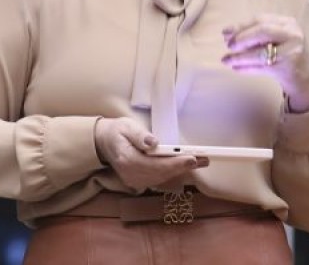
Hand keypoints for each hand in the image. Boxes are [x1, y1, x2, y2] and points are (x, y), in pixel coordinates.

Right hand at [94, 117, 208, 191]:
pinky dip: (174, 173)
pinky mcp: (139, 182)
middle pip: (161, 174)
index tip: (191, 159)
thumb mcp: (126, 126)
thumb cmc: (118, 132)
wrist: (105, 143)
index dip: (174, 163)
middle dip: (183, 167)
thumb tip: (153, 142)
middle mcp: (130, 174)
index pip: (154, 164)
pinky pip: (159, 179)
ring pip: (162, 178)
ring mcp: (134, 181)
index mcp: (127, 159)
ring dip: (182, 171)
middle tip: (203, 160)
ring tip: (200, 161)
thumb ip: (139, 135)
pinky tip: (186, 166)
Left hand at [221, 13, 308, 112]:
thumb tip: (227, 34)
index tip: (225, 32)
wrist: (306, 79)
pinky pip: (262, 67)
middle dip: (242, 38)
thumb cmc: (286, 55)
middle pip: (263, 31)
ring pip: (261, 52)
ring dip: (240, 57)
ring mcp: (292, 51)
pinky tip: (236, 68)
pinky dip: (247, 68)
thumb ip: (256, 34)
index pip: (261, 19)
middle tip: (228, 45)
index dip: (241, 25)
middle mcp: (292, 34)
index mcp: (288, 23)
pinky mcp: (289, 68)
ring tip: (226, 60)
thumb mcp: (276, 39)